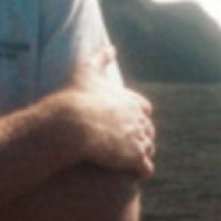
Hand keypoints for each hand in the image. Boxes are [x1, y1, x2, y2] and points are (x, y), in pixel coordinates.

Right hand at [59, 45, 155, 178]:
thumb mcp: (87, 70)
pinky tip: (131, 174)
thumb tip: (111, 46)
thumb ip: (100, 56)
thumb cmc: (76, 97)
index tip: (125, 121)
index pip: (144, 109)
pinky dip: (141, 171)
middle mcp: (138, 120)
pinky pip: (146, 168)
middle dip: (139, 136)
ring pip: (148, 149)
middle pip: (147, 130)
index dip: (135, 115)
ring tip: (128, 161)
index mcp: (130, 100)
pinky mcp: (134, 159)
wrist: (73, 123)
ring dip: (140, 154)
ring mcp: (138, 140)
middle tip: (126, 144)